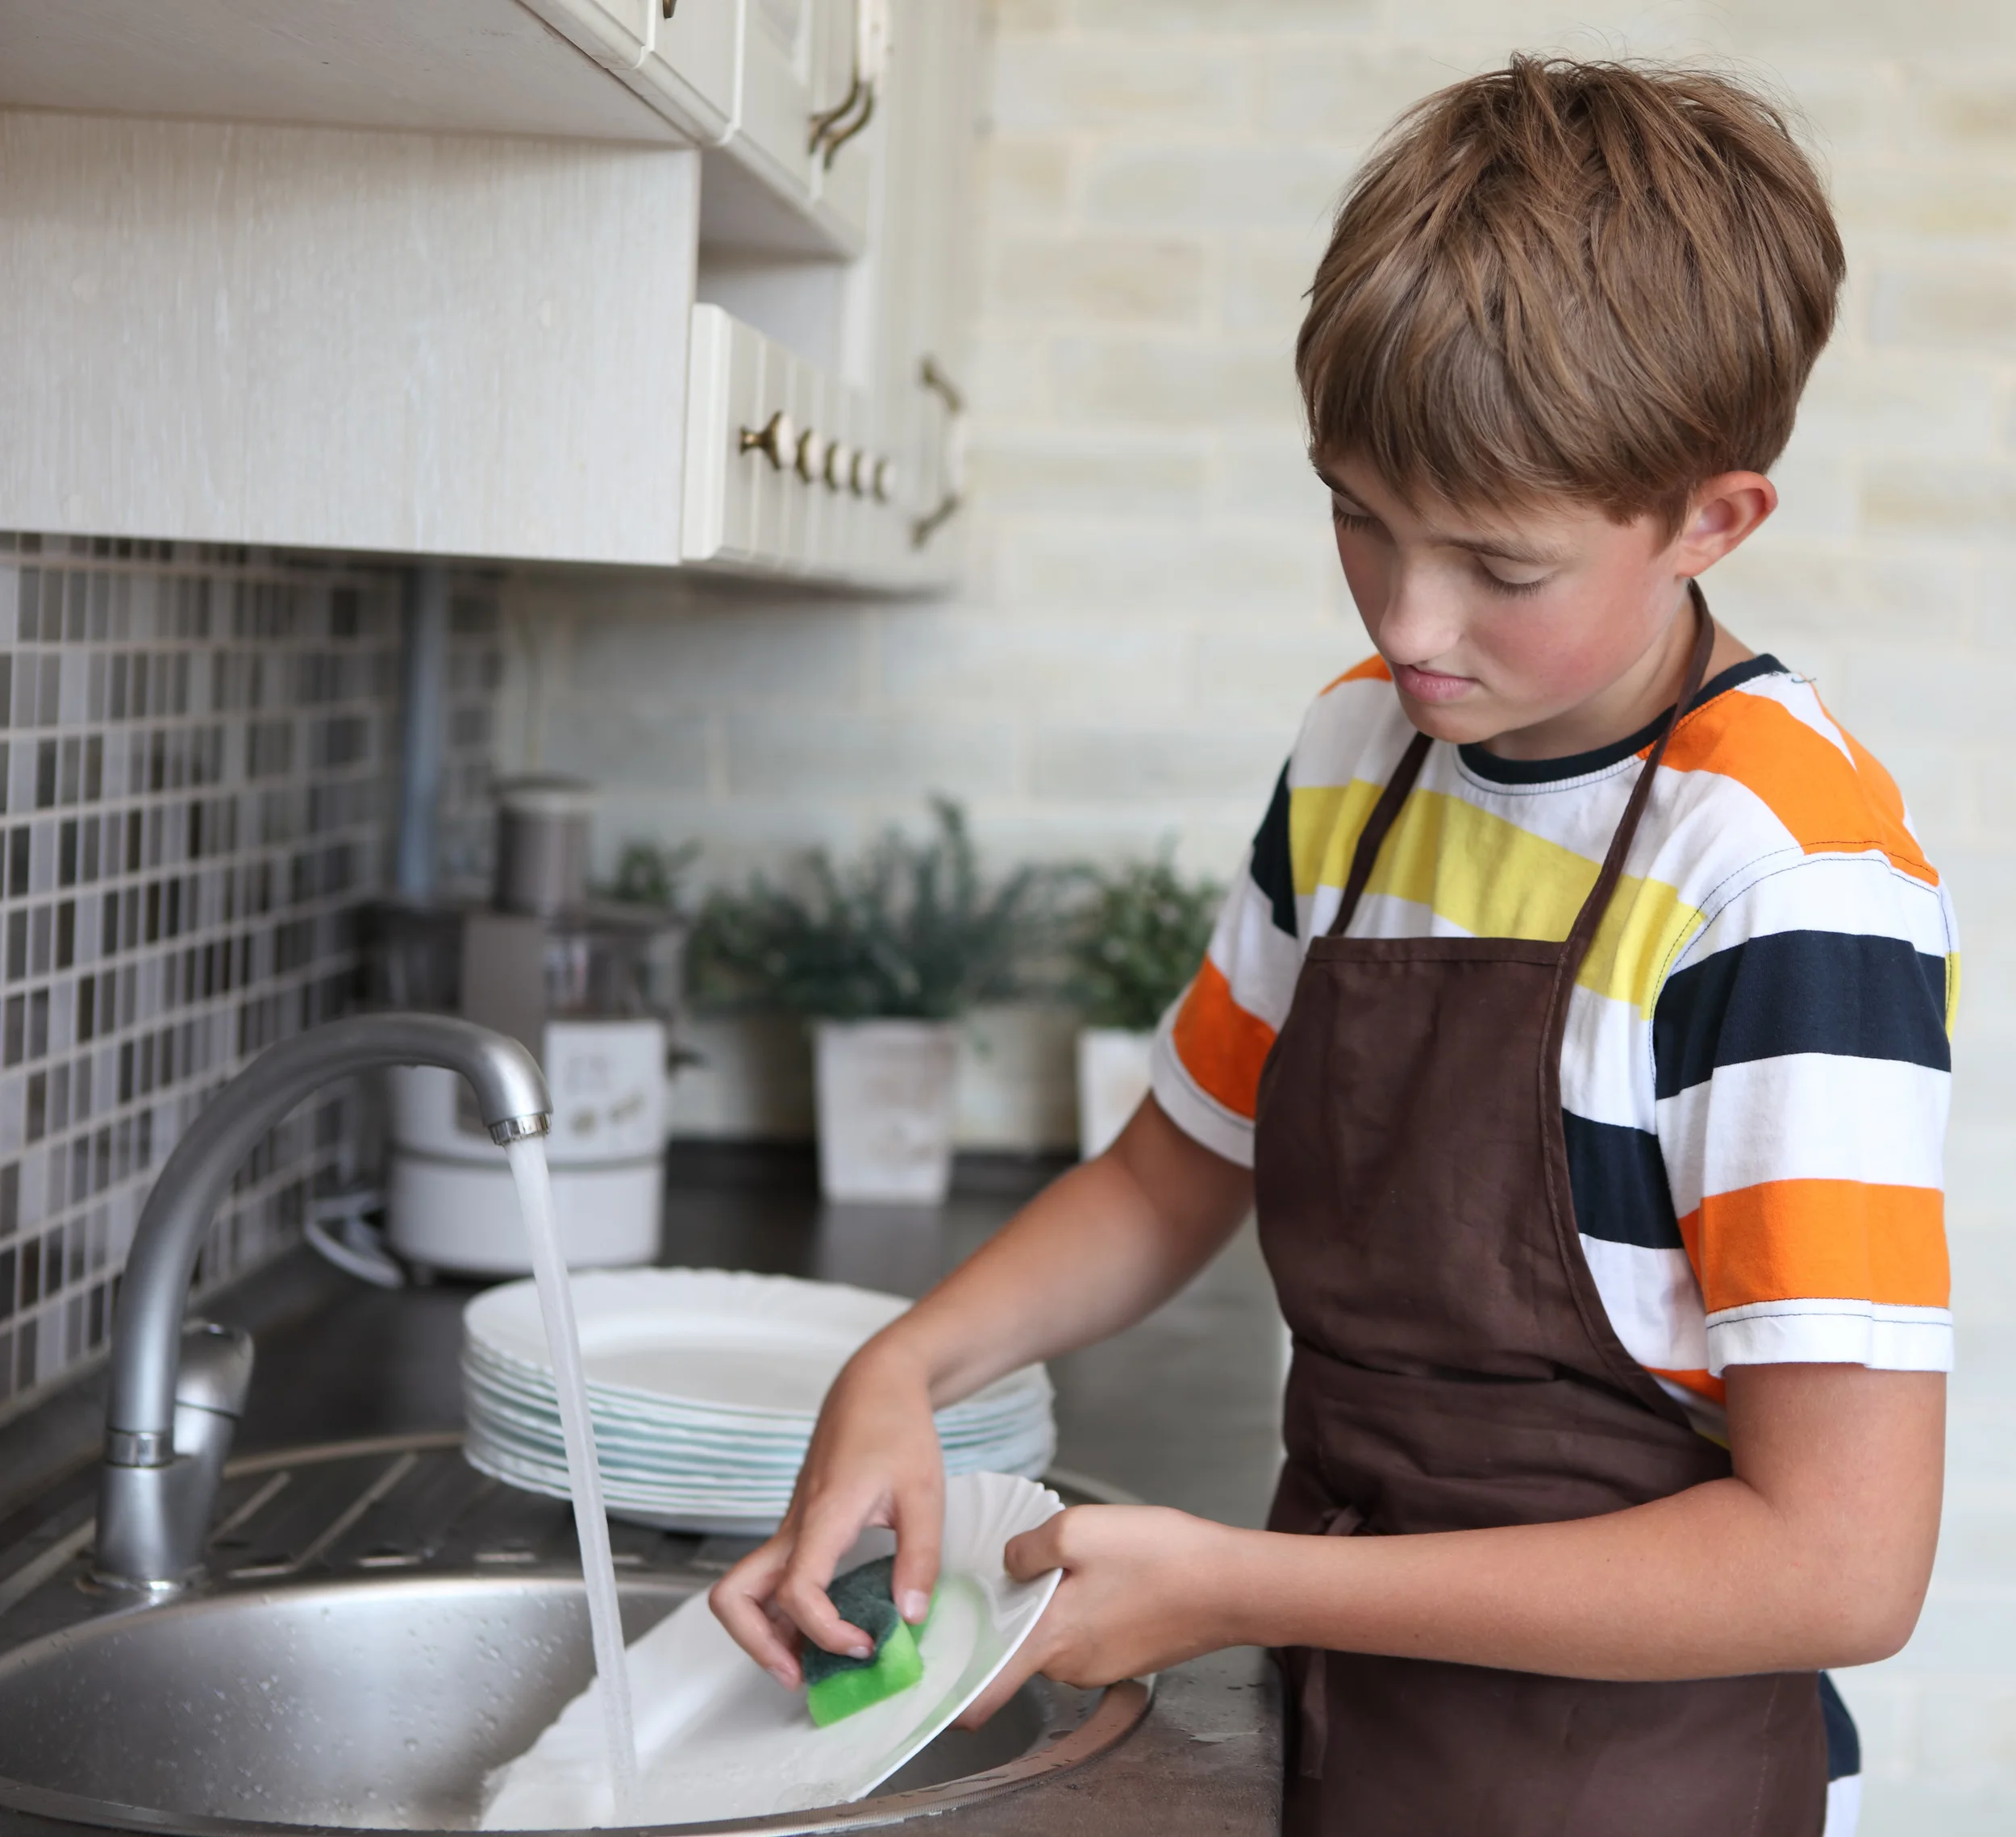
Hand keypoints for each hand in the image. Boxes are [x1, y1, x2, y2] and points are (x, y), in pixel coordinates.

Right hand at [709, 1341, 945, 1688]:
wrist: (875, 1384)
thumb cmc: (897, 1429)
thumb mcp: (925, 1493)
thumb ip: (919, 1558)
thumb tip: (909, 1618)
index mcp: (823, 1516)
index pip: (796, 1590)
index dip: (824, 1632)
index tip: (866, 1643)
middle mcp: (794, 1527)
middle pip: (733, 1597)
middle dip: (757, 1646)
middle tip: (803, 1674)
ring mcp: (790, 1528)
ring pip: (744, 1590)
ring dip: (765, 1633)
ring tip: (811, 1661)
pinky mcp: (798, 1527)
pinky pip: (771, 1579)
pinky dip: (784, 1613)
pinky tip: (825, 1625)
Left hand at [956, 1504, 1239, 1727]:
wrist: (1232, 1584)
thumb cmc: (1160, 1558)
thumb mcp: (1078, 1530)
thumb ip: (1028, 1548)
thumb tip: (1010, 1563)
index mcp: (1051, 1642)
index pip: (987, 1692)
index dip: (955, 1688)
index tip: (935, 1670)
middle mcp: (1072, 1667)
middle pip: (1020, 1645)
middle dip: (1015, 1607)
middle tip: (1029, 1562)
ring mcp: (1104, 1665)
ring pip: (1056, 1633)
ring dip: (1055, 1601)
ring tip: (1082, 1559)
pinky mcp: (1129, 1655)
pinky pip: (1088, 1631)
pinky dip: (1086, 1604)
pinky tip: (1110, 1572)